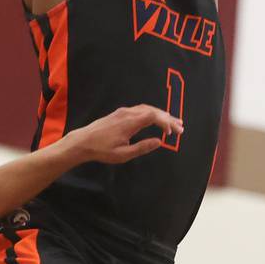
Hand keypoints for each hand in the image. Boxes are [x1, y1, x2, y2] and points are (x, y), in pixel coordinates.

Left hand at [68, 105, 182, 163]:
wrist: (83, 142)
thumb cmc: (102, 150)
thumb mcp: (123, 154)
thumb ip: (142, 147)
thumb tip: (159, 141)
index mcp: (129, 122)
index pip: (154, 116)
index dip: (167, 122)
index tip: (175, 132)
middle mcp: (127, 113)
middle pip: (153, 111)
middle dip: (168, 118)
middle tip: (180, 127)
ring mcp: (123, 111)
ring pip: (146, 109)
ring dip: (160, 115)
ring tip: (172, 123)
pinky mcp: (120, 113)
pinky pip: (140, 109)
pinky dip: (151, 114)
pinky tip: (156, 120)